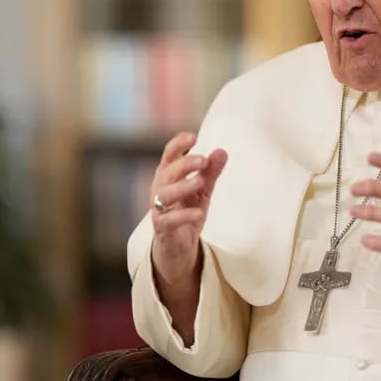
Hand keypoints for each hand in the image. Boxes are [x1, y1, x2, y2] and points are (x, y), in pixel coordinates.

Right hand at [150, 131, 227, 273]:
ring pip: (164, 195)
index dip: (178, 144)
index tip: (193, 136)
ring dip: (182, 186)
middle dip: (184, 164)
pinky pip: (170, 220)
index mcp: (168, 175)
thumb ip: (211, 171)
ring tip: (200, 182)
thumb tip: (222, 151)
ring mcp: (159, 208)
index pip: (169, 155)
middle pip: (167, 172)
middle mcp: (159, 189)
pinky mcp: (163, 227)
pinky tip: (199, 212)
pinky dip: (184, 215)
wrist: (178, 244)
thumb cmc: (186, 209)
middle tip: (203, 160)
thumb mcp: (202, 189)